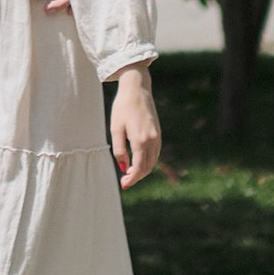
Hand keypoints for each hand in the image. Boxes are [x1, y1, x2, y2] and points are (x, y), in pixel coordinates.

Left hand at [110, 69, 161, 188]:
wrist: (136, 89)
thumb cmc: (122, 107)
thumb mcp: (116, 128)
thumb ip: (119, 150)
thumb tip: (123, 167)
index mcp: (140, 140)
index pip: (139, 168)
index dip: (132, 179)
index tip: (124, 185)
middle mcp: (152, 140)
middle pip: (147, 168)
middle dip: (136, 176)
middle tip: (125, 181)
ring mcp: (157, 137)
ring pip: (152, 161)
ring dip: (143, 170)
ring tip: (129, 172)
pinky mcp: (158, 133)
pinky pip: (155, 153)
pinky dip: (148, 161)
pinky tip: (137, 160)